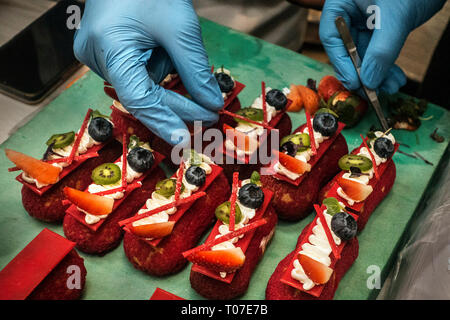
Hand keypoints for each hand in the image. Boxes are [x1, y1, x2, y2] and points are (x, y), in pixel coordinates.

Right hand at [74, 0, 222, 144]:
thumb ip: (195, 70)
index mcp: (108, 47)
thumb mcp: (180, 28)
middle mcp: (97, 56)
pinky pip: (138, 73)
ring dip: (169, 82)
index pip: (137, 98)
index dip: (163, 121)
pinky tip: (170, 58)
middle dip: (177, 104)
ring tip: (185, 70)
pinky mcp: (108, 52)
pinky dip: (160, 71)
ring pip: (143, 85)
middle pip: (142, 95)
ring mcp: (99, 54)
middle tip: (208, 114)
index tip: (184, 140)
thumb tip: (210, 102)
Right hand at [319, 0, 445, 93]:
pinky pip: (378, 52)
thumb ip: (381, 50)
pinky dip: (386, 67)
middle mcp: (350, 11)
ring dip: (377, 74)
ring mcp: (365, 20)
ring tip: (389, 87)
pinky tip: (394, 78)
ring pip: (364, 54)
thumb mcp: (395, 16)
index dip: (341, 62)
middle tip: (372, 91)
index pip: (332, 36)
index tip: (354, 82)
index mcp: (342, 2)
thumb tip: (369, 80)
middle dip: (363, 72)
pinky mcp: (380, 28)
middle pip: (346, 49)